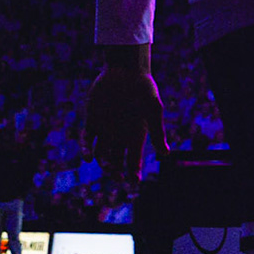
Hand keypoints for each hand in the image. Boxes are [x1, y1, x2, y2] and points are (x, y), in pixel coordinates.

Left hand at [85, 65, 167, 180]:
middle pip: (116, 160)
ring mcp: (105, 129)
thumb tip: (166, 154)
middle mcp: (120, 135)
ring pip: (101, 153)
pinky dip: (87, 149)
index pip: (134, 160)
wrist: (126, 71)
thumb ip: (157, 132)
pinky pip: (87, 140)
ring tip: (106, 165)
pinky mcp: (92, 120)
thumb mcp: (154, 110)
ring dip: (103, 162)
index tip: (134, 182)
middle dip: (116, 171)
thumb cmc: (144, 89)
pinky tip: (88, 156)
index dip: (134, 172)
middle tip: (117, 177)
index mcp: (136, 134)